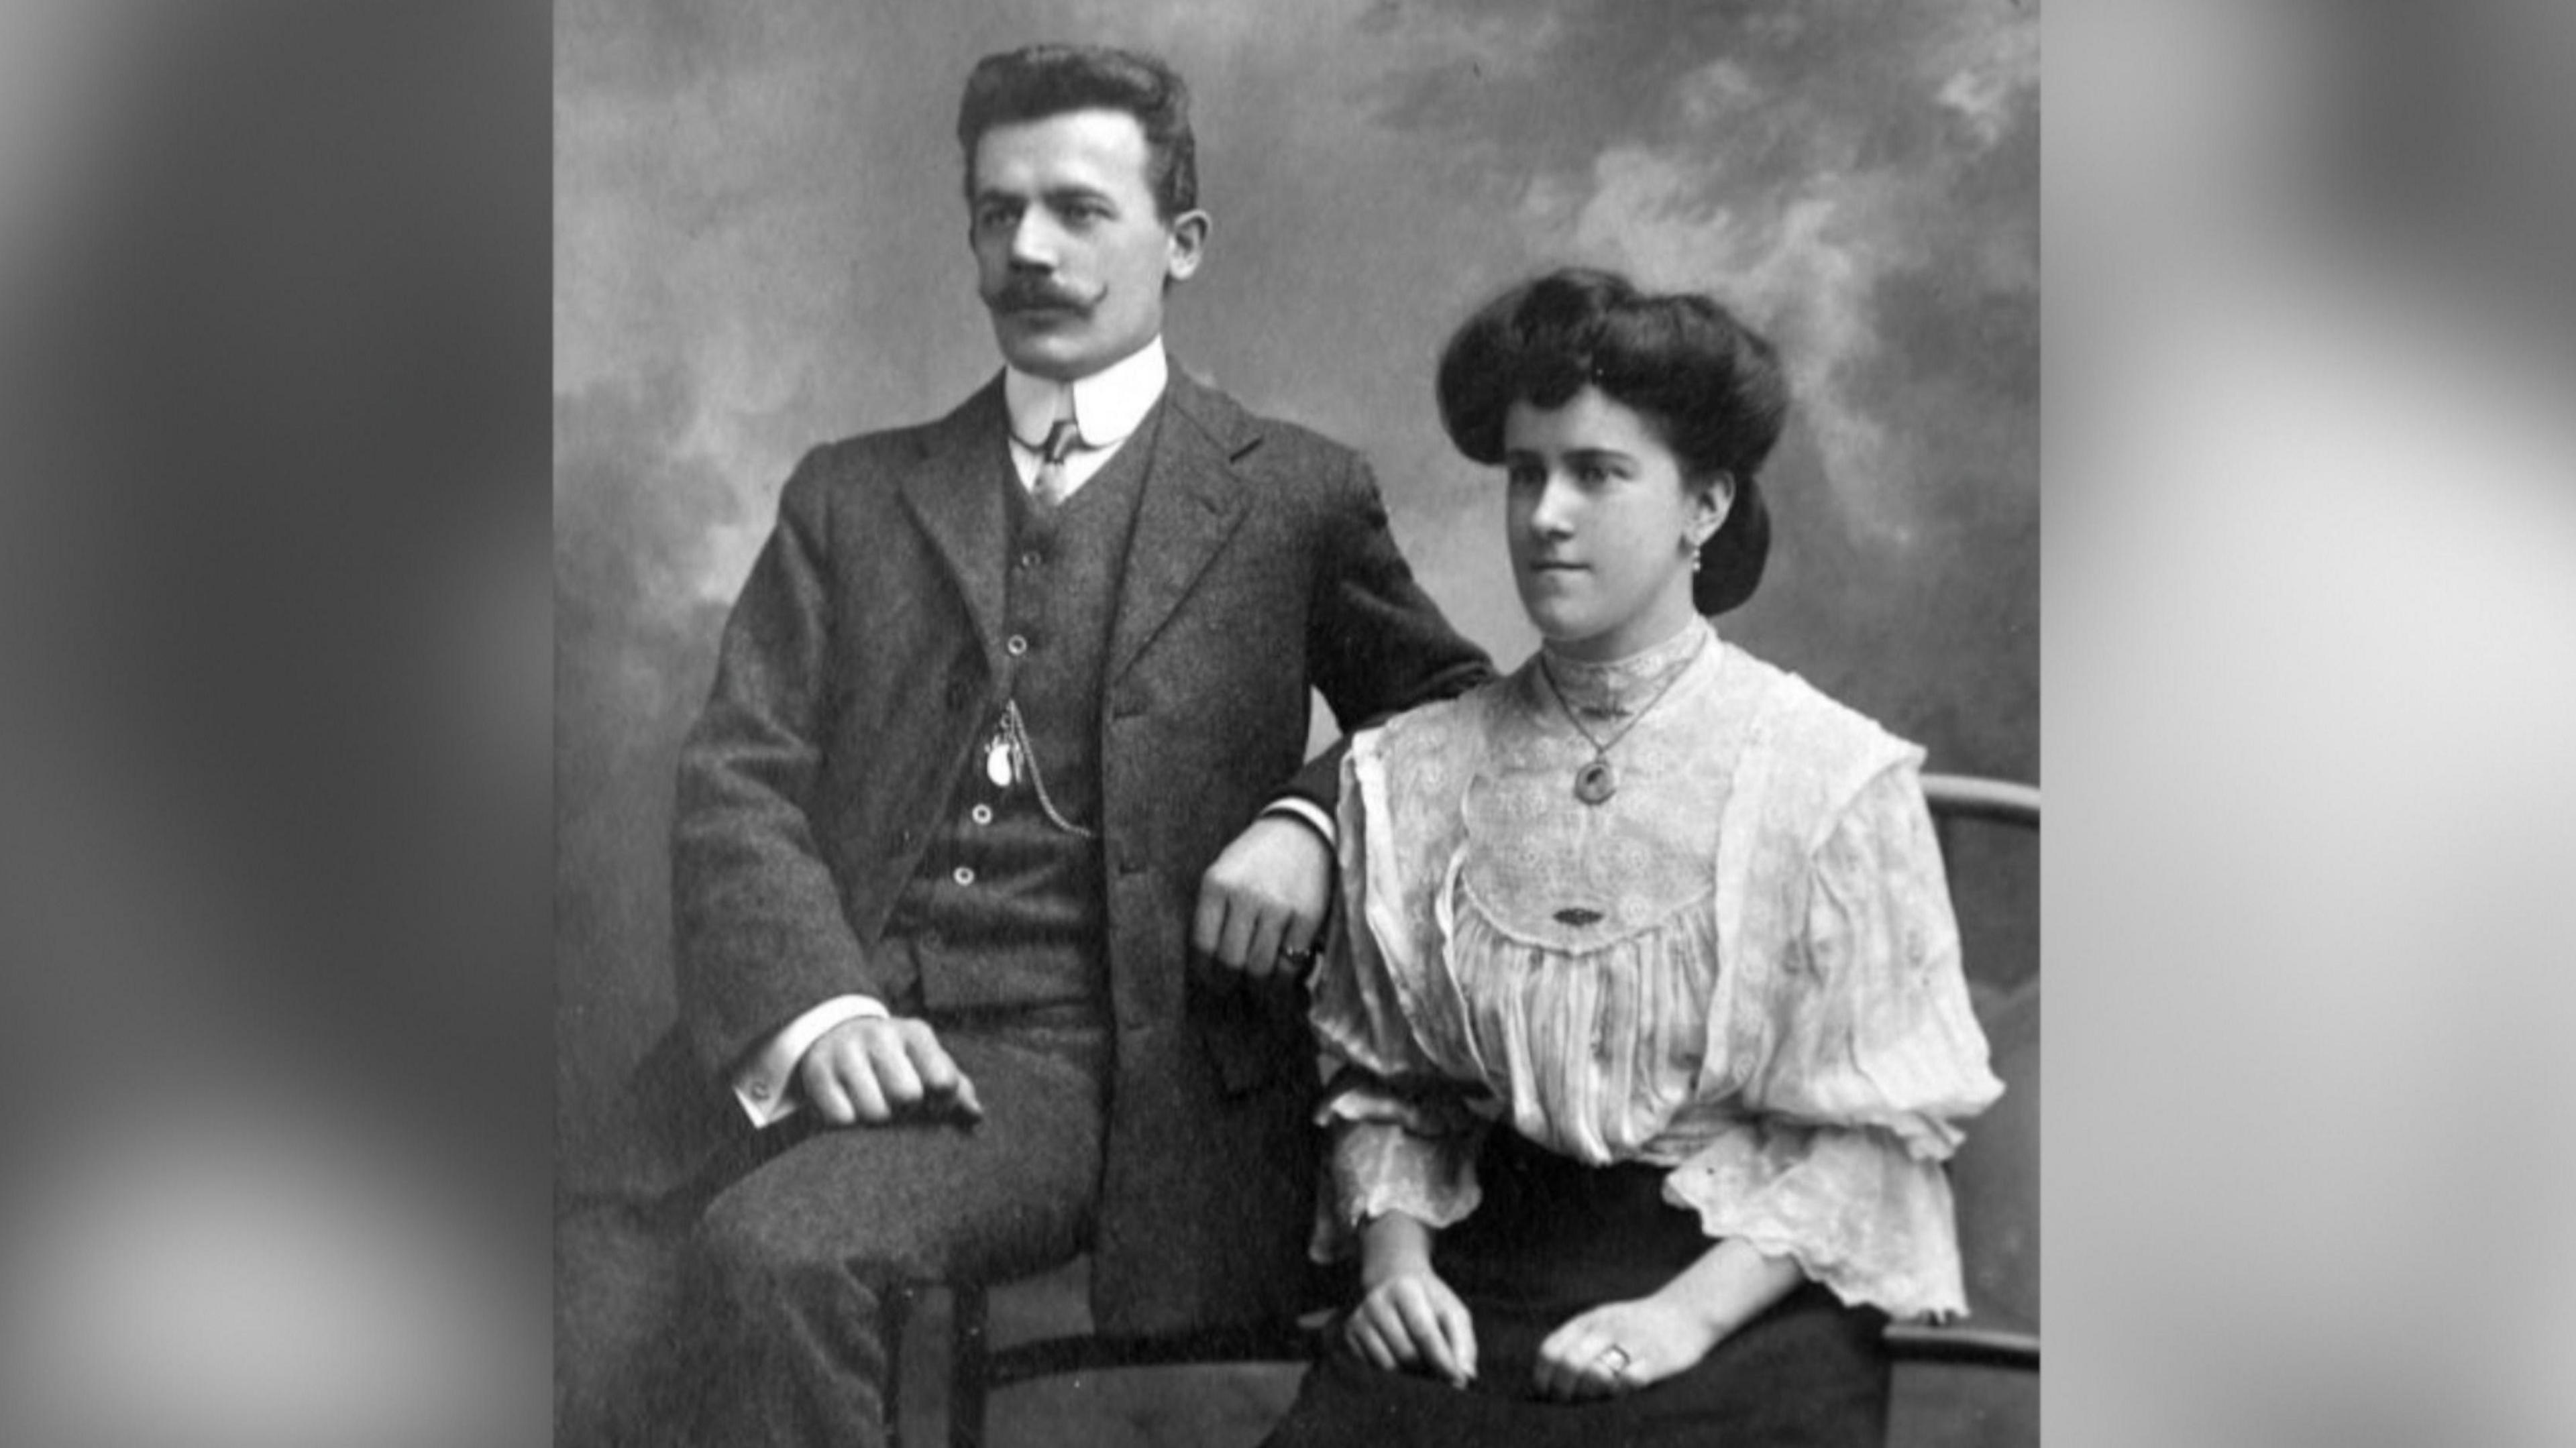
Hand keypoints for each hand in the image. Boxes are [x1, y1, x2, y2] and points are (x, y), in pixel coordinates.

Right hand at [794, 1016, 983, 1127]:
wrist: (834, 1035)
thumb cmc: (895, 1060)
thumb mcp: (926, 1062)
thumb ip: (957, 1088)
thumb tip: (975, 1115)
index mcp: (916, 1033)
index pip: (943, 1081)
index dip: (942, 1102)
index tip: (934, 1103)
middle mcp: (881, 1037)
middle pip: (908, 1097)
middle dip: (906, 1110)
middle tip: (898, 1105)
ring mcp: (846, 1053)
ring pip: (874, 1113)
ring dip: (876, 1119)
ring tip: (874, 1104)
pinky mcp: (817, 1073)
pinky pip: (842, 1119)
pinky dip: (848, 1121)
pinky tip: (849, 1105)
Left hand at [1192, 814, 1332, 980]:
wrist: (1301, 831)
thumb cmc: (1254, 860)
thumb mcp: (1223, 875)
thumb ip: (1213, 916)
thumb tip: (1207, 971)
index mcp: (1216, 885)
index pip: (1202, 948)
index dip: (1204, 976)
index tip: (1209, 985)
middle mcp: (1246, 896)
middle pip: (1231, 964)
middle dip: (1228, 986)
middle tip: (1231, 993)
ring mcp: (1279, 907)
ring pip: (1261, 970)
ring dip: (1258, 990)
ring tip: (1256, 993)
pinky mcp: (1308, 917)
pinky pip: (1291, 965)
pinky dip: (1286, 981)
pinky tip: (1281, 980)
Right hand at [1343, 1269, 1477, 1388]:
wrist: (1395, 1281)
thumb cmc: (1431, 1302)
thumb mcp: (1454, 1313)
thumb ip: (1463, 1343)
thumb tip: (1465, 1377)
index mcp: (1404, 1289)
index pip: (1423, 1332)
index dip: (1442, 1360)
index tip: (1458, 1381)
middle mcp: (1376, 1302)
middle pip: (1406, 1353)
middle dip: (1427, 1369)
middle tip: (1439, 1372)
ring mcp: (1359, 1319)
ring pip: (1387, 1366)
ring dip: (1409, 1375)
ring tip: (1421, 1365)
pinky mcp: (1350, 1336)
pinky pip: (1372, 1369)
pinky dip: (1391, 1375)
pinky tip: (1401, 1362)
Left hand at [1531, 1295, 1725, 1401]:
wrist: (1684, 1313)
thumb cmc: (1634, 1328)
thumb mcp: (1600, 1325)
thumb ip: (1574, 1347)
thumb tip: (1543, 1385)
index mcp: (1587, 1321)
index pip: (1551, 1350)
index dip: (1543, 1377)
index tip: (1545, 1394)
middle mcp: (1606, 1329)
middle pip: (1569, 1363)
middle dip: (1563, 1390)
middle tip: (1568, 1402)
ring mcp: (1631, 1342)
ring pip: (1597, 1372)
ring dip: (1590, 1392)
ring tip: (1595, 1396)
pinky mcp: (1656, 1358)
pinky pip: (1631, 1380)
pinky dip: (1621, 1390)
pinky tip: (1622, 1390)